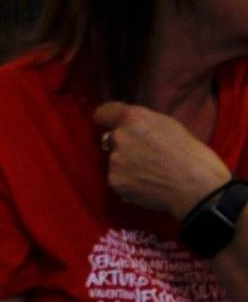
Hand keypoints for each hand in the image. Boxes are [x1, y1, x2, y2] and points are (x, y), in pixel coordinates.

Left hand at [94, 102, 230, 219]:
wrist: (198, 189)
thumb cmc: (192, 155)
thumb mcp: (169, 125)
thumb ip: (143, 122)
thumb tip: (127, 126)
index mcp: (133, 118)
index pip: (103, 113)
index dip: (108, 119)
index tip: (112, 124)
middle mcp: (119, 136)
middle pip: (111, 138)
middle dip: (123, 144)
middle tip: (146, 154)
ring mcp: (114, 161)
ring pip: (114, 160)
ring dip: (126, 165)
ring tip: (151, 173)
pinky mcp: (115, 181)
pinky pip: (117, 179)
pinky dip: (128, 182)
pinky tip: (147, 185)